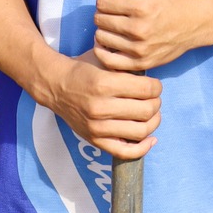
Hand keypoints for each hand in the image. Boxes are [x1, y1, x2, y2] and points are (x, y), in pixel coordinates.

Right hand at [43, 49, 161, 159]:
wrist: (56, 85)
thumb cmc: (84, 69)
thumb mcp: (105, 60)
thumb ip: (128, 69)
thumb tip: (154, 82)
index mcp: (104, 84)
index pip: (146, 90)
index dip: (157, 87)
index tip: (155, 86)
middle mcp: (100, 108)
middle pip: (146, 111)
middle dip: (156, 103)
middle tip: (154, 98)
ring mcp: (96, 127)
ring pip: (140, 131)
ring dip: (153, 122)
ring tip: (151, 114)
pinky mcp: (94, 140)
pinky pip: (124, 152)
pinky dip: (142, 148)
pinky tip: (151, 138)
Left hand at [91, 0, 212, 72]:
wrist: (196, 21)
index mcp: (141, 5)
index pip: (102, 0)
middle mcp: (139, 29)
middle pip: (99, 19)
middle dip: (106, 10)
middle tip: (119, 8)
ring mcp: (140, 49)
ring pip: (101, 38)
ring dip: (106, 28)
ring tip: (119, 22)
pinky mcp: (141, 63)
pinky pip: (107, 60)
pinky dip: (104, 49)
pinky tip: (113, 38)